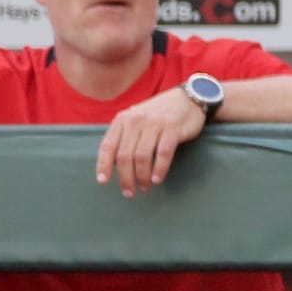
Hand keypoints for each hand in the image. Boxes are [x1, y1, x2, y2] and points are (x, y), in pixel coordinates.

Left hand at [96, 84, 211, 196]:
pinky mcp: (173, 128)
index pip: (108, 146)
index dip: (103, 165)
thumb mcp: (136, 118)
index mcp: (123, 119)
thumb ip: (124, 136)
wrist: (188, 98)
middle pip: (125, 156)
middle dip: (125, 178)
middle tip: (129, 192)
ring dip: (142, 176)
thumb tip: (112, 163)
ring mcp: (155, 124)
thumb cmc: (159, 113)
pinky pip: (163, 153)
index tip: (104, 181)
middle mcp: (136, 121)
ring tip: (145, 187)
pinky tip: (158, 179)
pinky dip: (159, 169)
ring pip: (142, 157)